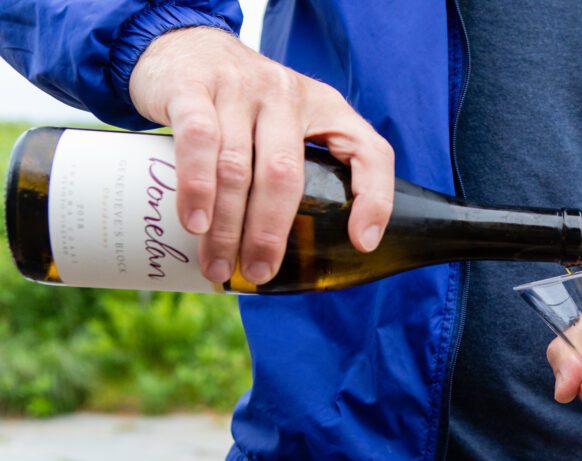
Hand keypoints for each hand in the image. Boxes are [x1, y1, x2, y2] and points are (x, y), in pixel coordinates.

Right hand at [129, 27, 394, 283]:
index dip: (374, 200)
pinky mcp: (193, 88)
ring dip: (227, 227)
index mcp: (327, 109)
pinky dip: (197, 188)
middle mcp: (288, 95)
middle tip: (260, 272)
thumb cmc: (248, 105)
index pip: (369, 152)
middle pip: (285, 174)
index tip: (360, 244)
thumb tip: (321, 250)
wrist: (185, 44)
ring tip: (219, 266)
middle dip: (271, 233)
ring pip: (236, 168)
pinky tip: (195, 223)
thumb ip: (312, 168)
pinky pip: (198, 141)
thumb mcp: (294, 124)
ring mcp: (240, 88)